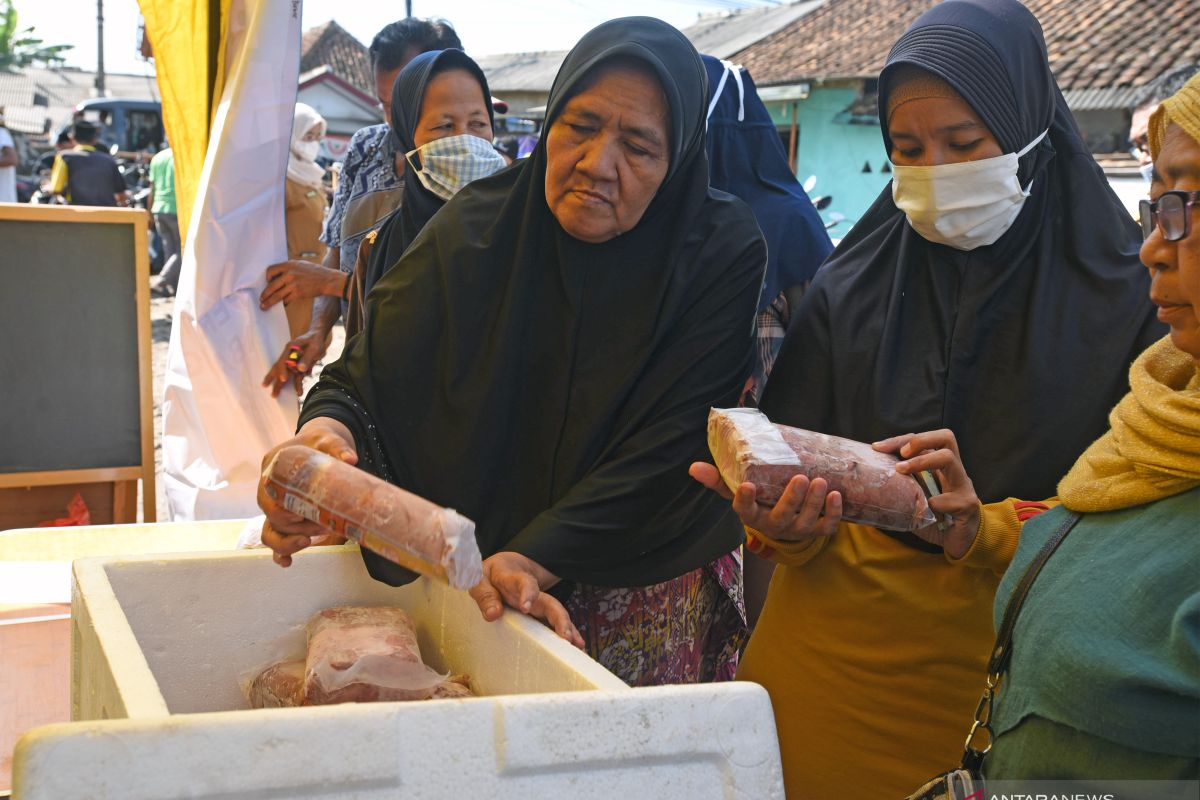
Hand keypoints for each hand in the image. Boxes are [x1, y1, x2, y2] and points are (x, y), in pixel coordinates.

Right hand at [258, 418, 357, 566]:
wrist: (320, 446)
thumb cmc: (320, 443)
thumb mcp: (327, 440)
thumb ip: (337, 447)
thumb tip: (351, 459)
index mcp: (272, 469)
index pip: (267, 495)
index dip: (281, 510)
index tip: (300, 515)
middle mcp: (269, 491)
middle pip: (271, 518)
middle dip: (294, 528)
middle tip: (323, 527)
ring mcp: (275, 507)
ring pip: (270, 533)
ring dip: (287, 543)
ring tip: (308, 543)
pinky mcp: (286, 519)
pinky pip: (276, 540)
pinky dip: (280, 554)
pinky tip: (287, 564)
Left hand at [260, 260, 345, 309]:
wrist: (327, 279)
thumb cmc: (314, 272)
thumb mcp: (300, 264)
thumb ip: (288, 268)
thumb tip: (277, 276)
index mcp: (288, 265)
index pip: (270, 271)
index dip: (266, 278)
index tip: (267, 283)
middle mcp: (289, 274)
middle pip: (271, 286)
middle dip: (265, 294)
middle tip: (261, 299)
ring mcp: (293, 284)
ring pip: (277, 295)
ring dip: (269, 302)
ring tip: (264, 306)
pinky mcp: (298, 293)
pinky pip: (286, 300)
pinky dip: (283, 303)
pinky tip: (282, 305)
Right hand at [261, 326, 331, 396]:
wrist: (318, 337)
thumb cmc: (315, 340)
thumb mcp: (314, 348)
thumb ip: (307, 358)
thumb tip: (300, 369)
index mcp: (290, 348)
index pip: (283, 361)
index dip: (282, 370)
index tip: (283, 379)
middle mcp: (289, 355)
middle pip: (279, 368)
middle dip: (273, 378)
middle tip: (266, 387)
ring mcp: (293, 361)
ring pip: (286, 374)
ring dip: (281, 384)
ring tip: (275, 395)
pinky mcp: (299, 366)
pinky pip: (297, 376)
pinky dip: (297, 384)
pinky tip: (298, 392)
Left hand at [468, 552, 583, 647]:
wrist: (503, 568)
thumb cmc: (489, 577)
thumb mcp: (479, 580)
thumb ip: (484, 595)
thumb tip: (493, 615)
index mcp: (514, 579)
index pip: (524, 583)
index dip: (527, 593)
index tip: (526, 607)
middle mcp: (531, 592)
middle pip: (549, 602)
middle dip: (559, 619)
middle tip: (565, 636)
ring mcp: (539, 603)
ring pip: (556, 615)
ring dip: (567, 629)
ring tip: (576, 646)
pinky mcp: (540, 614)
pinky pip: (554, 625)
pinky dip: (566, 634)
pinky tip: (577, 647)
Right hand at [689, 462, 841, 542]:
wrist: (783, 520)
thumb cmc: (758, 499)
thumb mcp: (736, 489)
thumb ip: (718, 478)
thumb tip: (693, 467)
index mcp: (752, 515)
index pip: (744, 511)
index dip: (745, 501)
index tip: (747, 486)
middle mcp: (774, 525)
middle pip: (782, 518)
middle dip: (792, 500)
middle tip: (800, 478)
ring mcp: (797, 529)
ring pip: (807, 522)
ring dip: (815, 503)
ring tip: (821, 481)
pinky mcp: (817, 529)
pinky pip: (827, 526)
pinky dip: (834, 513)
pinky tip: (836, 495)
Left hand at [873, 429, 980, 558]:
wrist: (960, 541)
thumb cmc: (935, 518)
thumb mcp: (914, 500)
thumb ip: (900, 490)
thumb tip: (865, 488)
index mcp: (940, 466)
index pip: (924, 440)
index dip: (900, 439)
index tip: (877, 447)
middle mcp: (954, 471)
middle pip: (946, 437)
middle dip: (920, 440)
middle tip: (901, 453)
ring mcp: (963, 486)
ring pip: (949, 459)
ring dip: (922, 462)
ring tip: (902, 470)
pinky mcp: (968, 505)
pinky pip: (952, 499)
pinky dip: (936, 503)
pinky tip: (930, 511)